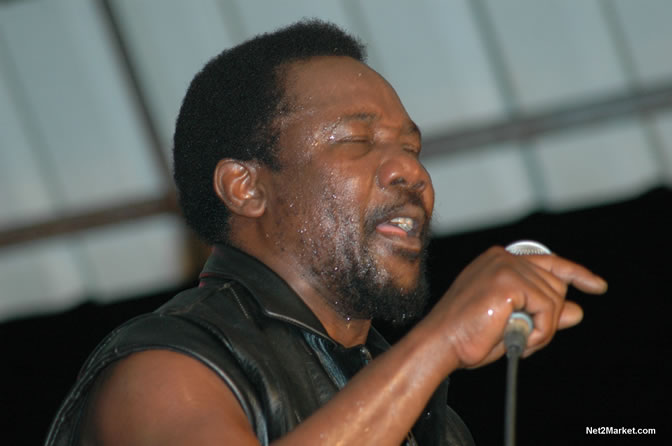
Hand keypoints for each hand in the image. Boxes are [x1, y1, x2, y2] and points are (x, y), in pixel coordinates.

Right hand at [427, 246, 607, 368]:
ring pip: (554, 297)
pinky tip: (519, 336)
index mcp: (498, 262)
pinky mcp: (508, 281)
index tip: (596, 285)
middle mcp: (502, 257)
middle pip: (556, 283)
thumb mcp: (513, 324)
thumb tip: (577, 311)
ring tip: (516, 338)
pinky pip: (547, 308)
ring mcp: (504, 266)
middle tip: (526, 338)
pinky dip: (540, 330)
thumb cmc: (467, 336)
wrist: (440, 344)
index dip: (575, 273)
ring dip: (543, 327)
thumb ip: (544, 313)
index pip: (548, 261)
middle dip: (550, 316)